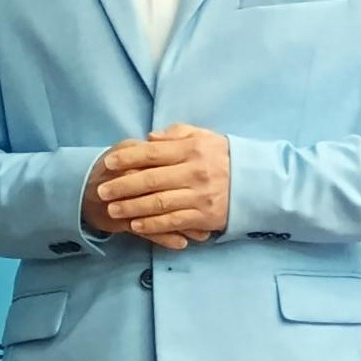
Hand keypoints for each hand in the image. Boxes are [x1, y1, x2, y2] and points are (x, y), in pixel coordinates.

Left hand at [96, 124, 230, 243]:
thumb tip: (149, 139)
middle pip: (150, 179)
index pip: (152, 153)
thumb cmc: (224, 157)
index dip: (127, 157)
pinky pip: (173, 222)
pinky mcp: (204, 216)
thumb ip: (176, 134)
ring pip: (158, 203)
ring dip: (131, 207)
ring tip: (112, 210)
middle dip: (122, 186)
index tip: (108, 162)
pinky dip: (152, 225)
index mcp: (191, 149)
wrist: (259, 183)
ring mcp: (199, 196)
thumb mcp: (204, 137)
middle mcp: (194, 172)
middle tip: (102, 191)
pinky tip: (135, 225)